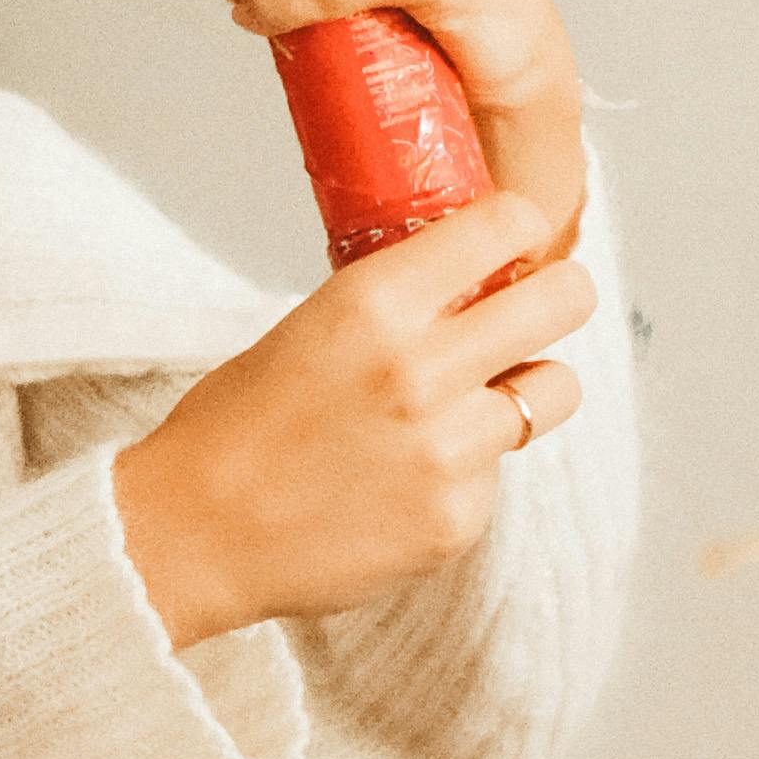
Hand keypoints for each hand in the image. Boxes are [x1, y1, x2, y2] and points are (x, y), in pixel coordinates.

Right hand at [112, 192, 597, 649]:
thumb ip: (397, 303)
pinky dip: (467, 470)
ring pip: (557, 389)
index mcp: (376, 302)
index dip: (520, 228)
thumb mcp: (310, 326)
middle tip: (533, 310)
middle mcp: (423, 368)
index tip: (516, 242)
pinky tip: (404, 479)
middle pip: (566, 298)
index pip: (510, 222)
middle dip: (557, 296)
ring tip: (469, 405)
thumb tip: (471, 282)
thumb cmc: (235, 427)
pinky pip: (501, 471)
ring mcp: (450, 449)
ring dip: (524, 389)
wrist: (193, 536)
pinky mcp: (459, 517)